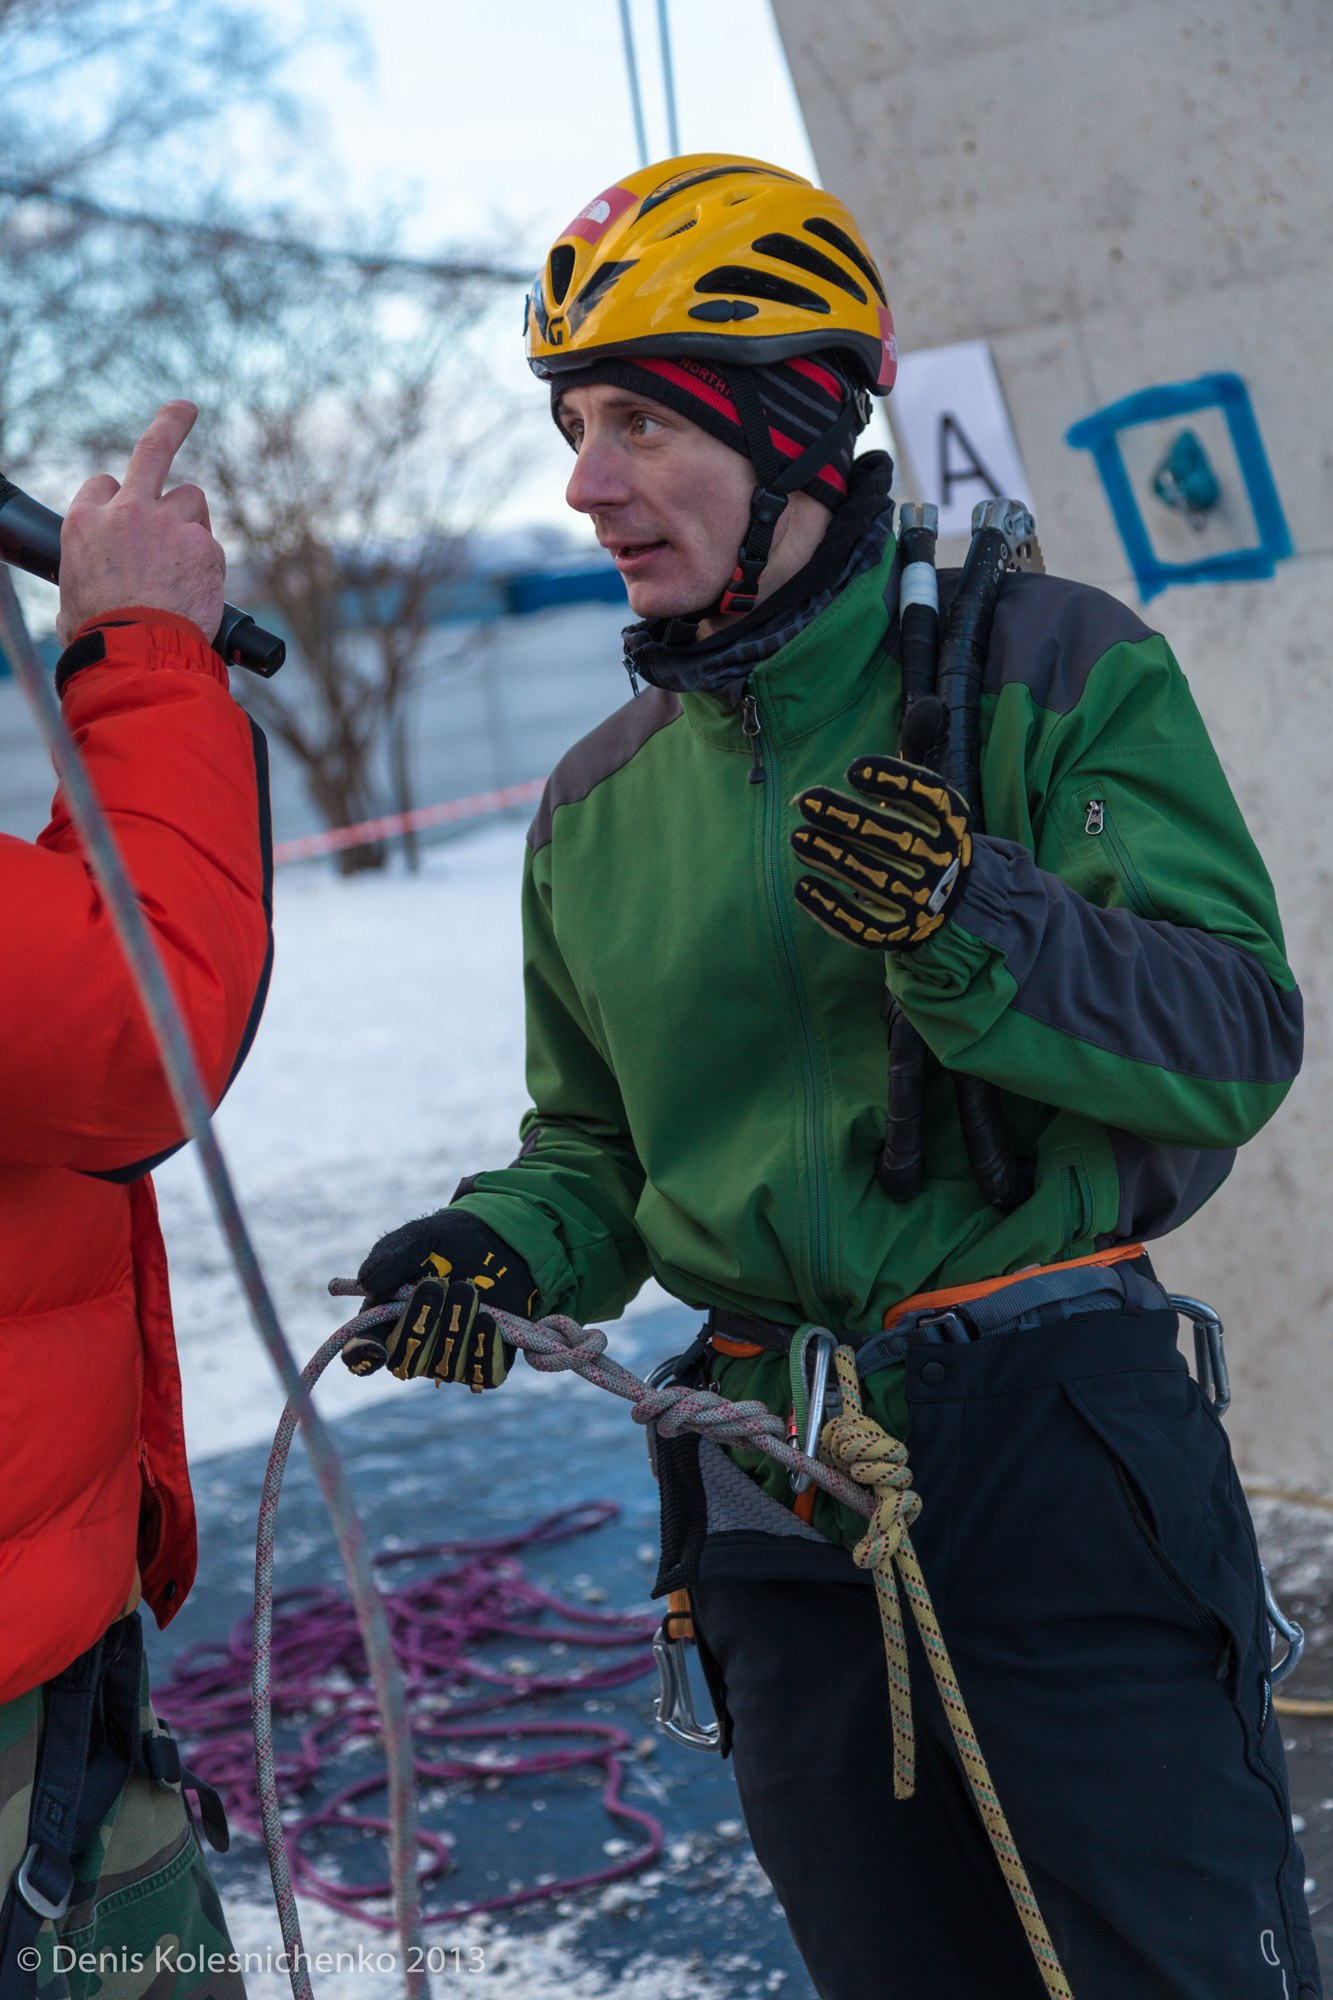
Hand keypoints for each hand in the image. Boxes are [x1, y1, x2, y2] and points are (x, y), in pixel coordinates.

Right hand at [57, 401, 224, 645]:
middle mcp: (126, 512)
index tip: (128, 514)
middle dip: (170, 424)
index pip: (105, 486)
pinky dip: (207, 564)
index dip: (119, 499)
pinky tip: (197, 591)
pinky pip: (210, 544)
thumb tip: (90, 592)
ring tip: (186, 563)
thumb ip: (89, 575)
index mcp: (85, 522)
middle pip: (152, 451)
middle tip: (185, 409)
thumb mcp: (73, 598)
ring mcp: (167, 524)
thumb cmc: (100, 637)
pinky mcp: (203, 544)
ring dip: (192, 522)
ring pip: (192, 500)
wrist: (135, 654)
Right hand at [346, 1209, 537, 1390]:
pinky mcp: (484, 1361)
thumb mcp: (416, 1240)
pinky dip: (485, 1349)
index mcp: (384, 1321)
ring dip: (456, 1329)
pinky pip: (484, 1375)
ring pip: (446, 1369)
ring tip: (467, 1287)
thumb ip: (391, 1257)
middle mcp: (413, 1348)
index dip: (362, 1357)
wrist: (494, 1242)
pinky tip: (487, 1319)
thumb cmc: (445, 1243)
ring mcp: (448, 1359)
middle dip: (419, 1327)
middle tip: (435, 1284)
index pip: (362, 1352)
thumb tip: (368, 1283)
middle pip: (405, 1364)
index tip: (374, 1348)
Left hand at [790, 755, 972, 949]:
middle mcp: (940, 863)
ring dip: (832, 858)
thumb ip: (889, 794)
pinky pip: (862, 924)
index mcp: (950, 825)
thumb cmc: (920, 841)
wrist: (950, 899)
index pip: (927, 798)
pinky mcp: (898, 932)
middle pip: (892, 838)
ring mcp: (920, 901)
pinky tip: (803, 887)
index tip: (853, 771)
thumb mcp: (924, 812)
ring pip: (872, 879)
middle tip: (807, 802)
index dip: (892, 783)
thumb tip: (820, 791)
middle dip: (846, 818)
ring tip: (798, 839)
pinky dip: (831, 908)